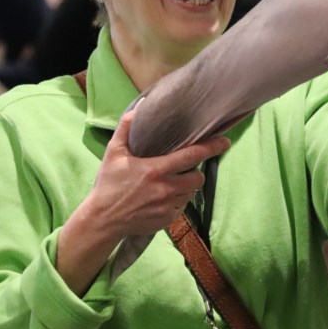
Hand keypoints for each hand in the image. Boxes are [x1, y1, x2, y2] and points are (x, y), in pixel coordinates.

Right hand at [87, 105, 229, 235]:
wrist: (102, 220)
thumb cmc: (108, 185)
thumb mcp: (114, 153)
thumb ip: (126, 128)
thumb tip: (139, 108)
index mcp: (155, 170)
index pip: (192, 156)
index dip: (211, 148)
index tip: (225, 141)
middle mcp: (165, 189)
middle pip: (198, 178)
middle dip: (196, 172)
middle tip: (184, 168)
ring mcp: (167, 206)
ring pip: (191, 193)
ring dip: (186, 186)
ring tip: (171, 182)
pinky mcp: (167, 220)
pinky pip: (182, 207)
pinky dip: (178, 201)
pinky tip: (163, 197)